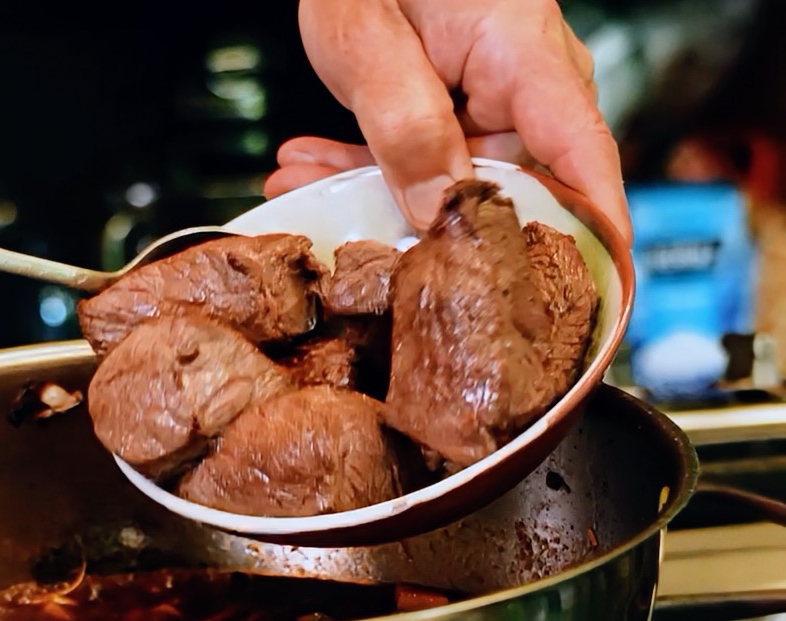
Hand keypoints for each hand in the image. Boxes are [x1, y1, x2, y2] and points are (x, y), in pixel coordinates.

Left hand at [267, 0, 631, 245]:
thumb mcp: (368, 38)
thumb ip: (404, 124)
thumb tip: (439, 210)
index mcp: (525, 56)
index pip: (584, 161)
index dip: (591, 240)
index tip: (586, 303)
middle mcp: (525, 83)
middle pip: (514, 191)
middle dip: (435, 230)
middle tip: (361, 249)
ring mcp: (493, 98)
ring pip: (455, 183)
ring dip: (378, 195)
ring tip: (308, 194)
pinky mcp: (459, 107)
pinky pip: (428, 159)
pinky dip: (368, 169)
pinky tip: (313, 170)